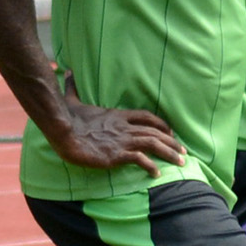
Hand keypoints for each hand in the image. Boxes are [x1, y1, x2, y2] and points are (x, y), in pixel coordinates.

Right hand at [44, 71, 185, 173]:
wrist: (62, 130)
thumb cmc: (66, 117)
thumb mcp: (72, 100)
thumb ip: (73, 88)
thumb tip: (67, 72)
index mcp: (117, 115)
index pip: (146, 117)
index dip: (162, 125)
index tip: (171, 133)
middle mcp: (124, 127)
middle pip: (155, 131)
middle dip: (172, 142)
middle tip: (183, 153)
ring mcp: (121, 140)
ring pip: (153, 143)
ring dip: (169, 153)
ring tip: (180, 162)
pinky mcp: (116, 154)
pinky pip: (139, 159)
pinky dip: (150, 165)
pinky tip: (156, 173)